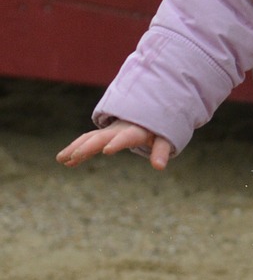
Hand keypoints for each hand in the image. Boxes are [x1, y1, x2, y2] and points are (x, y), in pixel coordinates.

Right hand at [56, 121, 171, 170]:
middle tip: (74, 158)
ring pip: (89, 138)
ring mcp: (108, 131)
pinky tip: (64, 160)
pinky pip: (86, 141)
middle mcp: (118, 129)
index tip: (106, 150)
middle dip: (87, 147)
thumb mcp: (164, 139)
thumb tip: (159, 167)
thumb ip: (161, 151)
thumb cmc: (157, 129)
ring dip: (75, 148)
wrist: (147, 112)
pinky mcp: (102, 135)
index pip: (125, 137)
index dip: (116, 142)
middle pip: (100, 137)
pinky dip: (75, 149)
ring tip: (61, 159)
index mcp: (134, 131)